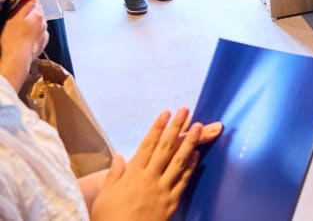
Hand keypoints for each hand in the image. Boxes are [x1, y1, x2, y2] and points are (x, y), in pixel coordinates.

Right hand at [0, 0, 47, 89]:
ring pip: (36, 23)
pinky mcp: (40, 44)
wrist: (15, 61)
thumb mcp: (13, 17)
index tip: (17, 0)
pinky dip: (30, 35)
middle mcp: (44, 23)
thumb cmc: (12, 40)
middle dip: (26, 12)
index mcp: (38, 14)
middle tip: (12, 17)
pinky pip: (36, 35)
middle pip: (36, 11)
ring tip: (15, 30)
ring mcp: (43, 34)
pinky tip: (21, 38)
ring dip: (29, 23)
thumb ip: (24, 3)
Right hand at [90, 108, 221, 220]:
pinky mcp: (171, 202)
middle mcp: (150, 179)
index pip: (148, 145)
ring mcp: (163, 190)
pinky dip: (191, 167)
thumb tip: (119, 156)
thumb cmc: (109, 219)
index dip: (158, 127)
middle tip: (186, 110)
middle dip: (176, 127)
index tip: (166, 113)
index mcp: (132, 175)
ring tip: (199, 126)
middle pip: (166, 148)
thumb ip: (114, 174)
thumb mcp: (105, 196)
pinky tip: (197, 154)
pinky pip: (183, 181)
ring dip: (190, 142)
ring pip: (179, 161)